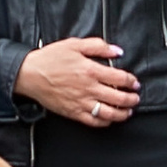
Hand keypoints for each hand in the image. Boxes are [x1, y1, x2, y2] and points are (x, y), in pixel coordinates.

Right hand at [16, 36, 139, 127]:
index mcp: (90, 70)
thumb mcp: (75, 44)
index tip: (135, 82)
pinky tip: (110, 119)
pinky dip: (105, 122)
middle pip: (118, 98)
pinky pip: (93, 121)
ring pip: (109, 113)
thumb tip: (117, 51)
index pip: (119, 78)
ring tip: (128, 111)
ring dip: (122, 113)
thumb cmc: (51, 58)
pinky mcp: (73, 113)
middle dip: (131, 99)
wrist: (30, 74)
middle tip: (135, 98)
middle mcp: (88, 88)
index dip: (131, 81)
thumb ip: (98, 46)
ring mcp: (81, 102)